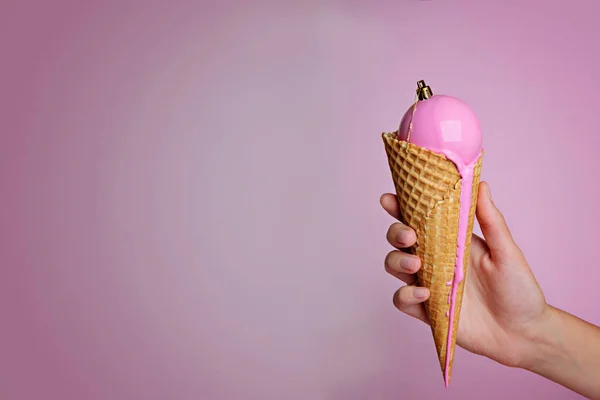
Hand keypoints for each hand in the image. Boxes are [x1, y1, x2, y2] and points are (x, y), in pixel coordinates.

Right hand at [381, 181, 547, 367]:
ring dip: (397, 261)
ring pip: (394, 265)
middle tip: (410, 236)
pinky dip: (406, 295)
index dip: (399, 207)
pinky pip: (402, 299)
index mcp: (450, 240)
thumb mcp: (506, 252)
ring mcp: (428, 284)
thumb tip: (481, 184)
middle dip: (395, 233)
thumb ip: (491, 220)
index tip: (389, 199)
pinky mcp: (427, 310)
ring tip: (417, 265)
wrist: (523, 333)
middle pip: (398, 240)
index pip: (419, 218)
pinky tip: (424, 295)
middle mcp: (435, 260)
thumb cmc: (519, 289)